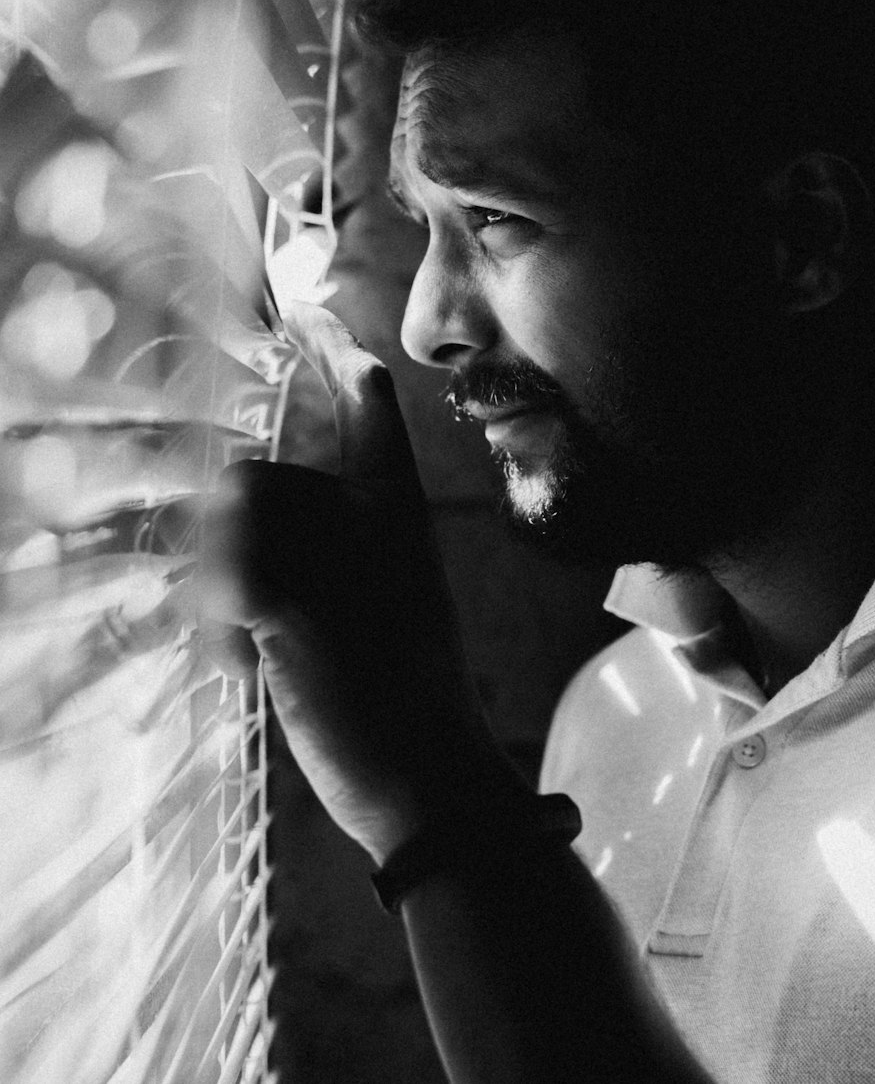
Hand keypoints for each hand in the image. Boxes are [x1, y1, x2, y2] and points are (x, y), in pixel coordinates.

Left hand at [198, 304, 512, 862]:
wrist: (435, 783)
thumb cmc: (411, 707)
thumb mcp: (388, 618)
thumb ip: (338, 567)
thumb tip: (268, 546)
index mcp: (404, 529)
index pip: (376, 424)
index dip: (345, 361)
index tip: (318, 316)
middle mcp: (374, 532)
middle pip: (263, 479)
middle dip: (238, 541)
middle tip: (259, 621)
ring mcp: (335, 567)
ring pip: (231, 518)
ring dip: (221, 584)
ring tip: (257, 652)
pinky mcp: (289, 612)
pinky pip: (220, 573)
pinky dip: (213, 621)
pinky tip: (244, 667)